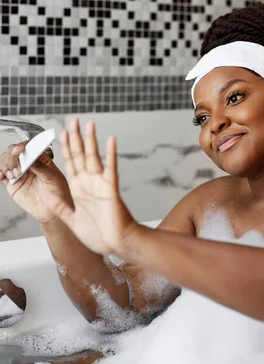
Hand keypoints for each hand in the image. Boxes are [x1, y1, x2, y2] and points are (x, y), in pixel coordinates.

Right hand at [0, 141, 73, 224]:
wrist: (52, 211)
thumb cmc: (58, 193)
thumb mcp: (53, 178)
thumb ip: (41, 167)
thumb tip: (30, 158)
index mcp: (41, 158)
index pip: (29, 146)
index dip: (22, 145)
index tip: (19, 149)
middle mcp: (29, 163)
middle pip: (13, 151)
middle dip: (12, 157)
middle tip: (18, 168)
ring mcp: (20, 172)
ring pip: (6, 160)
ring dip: (6, 165)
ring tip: (14, 175)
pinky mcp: (12, 183)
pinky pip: (2, 174)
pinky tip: (2, 175)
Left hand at [54, 118, 136, 254]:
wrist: (116, 244)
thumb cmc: (99, 235)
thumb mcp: (72, 220)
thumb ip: (60, 207)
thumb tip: (47, 196)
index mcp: (78, 188)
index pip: (70, 162)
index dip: (66, 147)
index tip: (62, 132)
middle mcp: (89, 182)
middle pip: (80, 155)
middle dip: (76, 137)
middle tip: (73, 119)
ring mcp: (100, 184)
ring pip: (93, 157)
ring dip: (91, 140)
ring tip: (89, 124)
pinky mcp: (110, 188)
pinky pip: (110, 168)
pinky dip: (111, 154)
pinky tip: (110, 140)